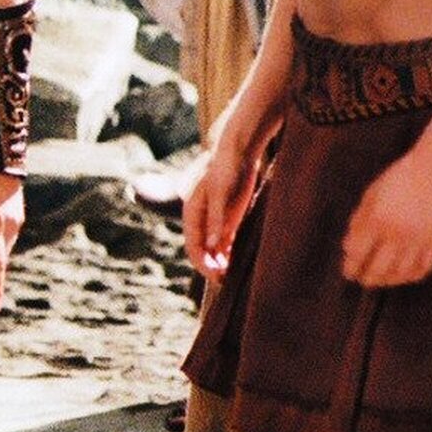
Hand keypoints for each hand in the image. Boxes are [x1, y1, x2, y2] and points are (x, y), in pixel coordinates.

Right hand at [182, 141, 261, 278]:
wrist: (239, 151)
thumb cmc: (229, 170)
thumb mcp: (223, 195)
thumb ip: (217, 220)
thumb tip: (211, 246)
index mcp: (192, 211)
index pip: (193, 246)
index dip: (203, 264)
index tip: (217, 277)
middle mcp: (199, 216)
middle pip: (200, 248)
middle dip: (210, 266)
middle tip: (226, 280)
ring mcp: (211, 216)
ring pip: (211, 245)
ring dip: (219, 260)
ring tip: (231, 274)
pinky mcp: (225, 214)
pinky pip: (222, 238)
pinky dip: (227, 251)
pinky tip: (236, 259)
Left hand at [342, 151, 431, 287]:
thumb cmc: (396, 179)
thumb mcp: (371, 195)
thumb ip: (359, 221)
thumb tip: (347, 247)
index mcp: (378, 219)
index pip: (359, 252)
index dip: (351, 265)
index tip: (347, 272)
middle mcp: (398, 232)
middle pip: (380, 267)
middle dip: (368, 278)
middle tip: (362, 280)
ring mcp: (419, 239)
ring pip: (402, 272)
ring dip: (389, 280)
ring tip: (381, 280)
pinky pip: (424, 267)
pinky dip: (412, 275)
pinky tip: (403, 275)